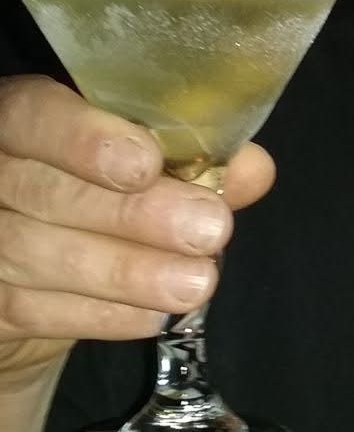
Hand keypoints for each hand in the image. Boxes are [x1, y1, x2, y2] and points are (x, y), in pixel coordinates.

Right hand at [0, 76, 275, 385]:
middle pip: (43, 191)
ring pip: (36, 255)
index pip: (33, 116)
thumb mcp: (146, 172)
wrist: (38, 282)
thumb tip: (252, 168)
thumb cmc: (100, 201)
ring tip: (197, 282)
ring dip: (126, 272)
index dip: (83, 139)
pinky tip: (156, 315)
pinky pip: (34, 311)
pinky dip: (103, 315)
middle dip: (131, 214)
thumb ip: (192, 162)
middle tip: (210, 230)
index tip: (146, 164)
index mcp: (22, 121)